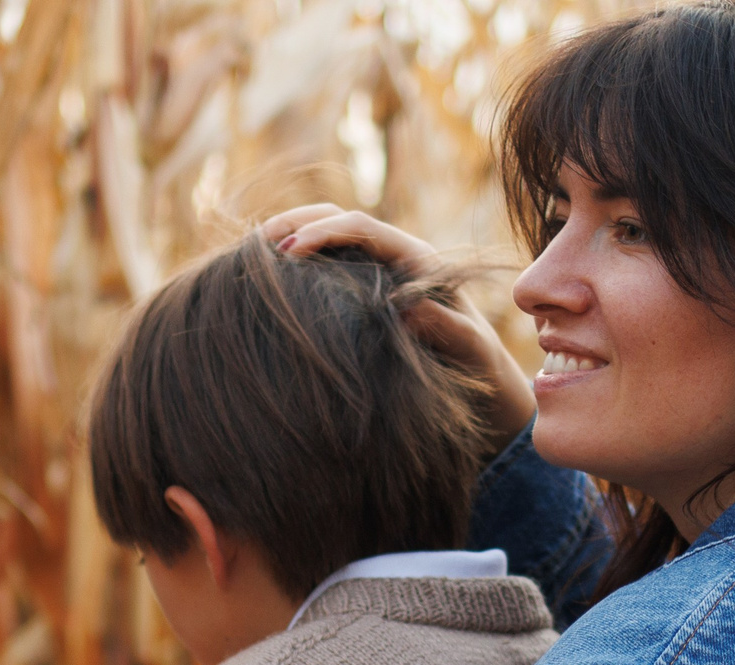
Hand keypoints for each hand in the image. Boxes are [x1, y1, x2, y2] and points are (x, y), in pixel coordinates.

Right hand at [260, 204, 536, 441]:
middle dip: (296, 223)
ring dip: (290, 237)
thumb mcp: (467, 347)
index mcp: (416, 258)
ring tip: (254, 254)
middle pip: (336, 217)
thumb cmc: (475, 364)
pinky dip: (294, 263)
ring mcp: (374, 270)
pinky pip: (323, 264)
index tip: (290, 251)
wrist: (481, 377)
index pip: (360, 227)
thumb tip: (408, 304)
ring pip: (325, 235)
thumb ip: (444, 325)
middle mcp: (392, 255)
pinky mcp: (359, 288)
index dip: (322, 232)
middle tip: (258, 243)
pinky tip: (266, 279)